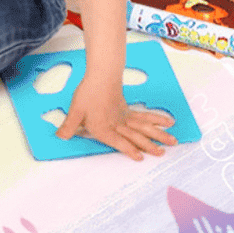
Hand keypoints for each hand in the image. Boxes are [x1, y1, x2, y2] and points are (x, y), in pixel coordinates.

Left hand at [57, 77, 176, 160]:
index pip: (119, 141)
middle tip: (163, 152)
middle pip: (137, 136)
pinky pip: (145, 117)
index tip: (141, 157)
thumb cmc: (88, 94)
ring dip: (159, 134)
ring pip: (145, 127)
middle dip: (150, 145)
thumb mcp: (75, 112)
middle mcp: (118, 124)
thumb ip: (68, 127)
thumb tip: (60, 137)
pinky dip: (156, 120)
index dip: (129, 150)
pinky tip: (167, 122)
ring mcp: (125, 117)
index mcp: (104, 127)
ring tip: (173, 140)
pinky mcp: (128, 110)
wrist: (100, 75)